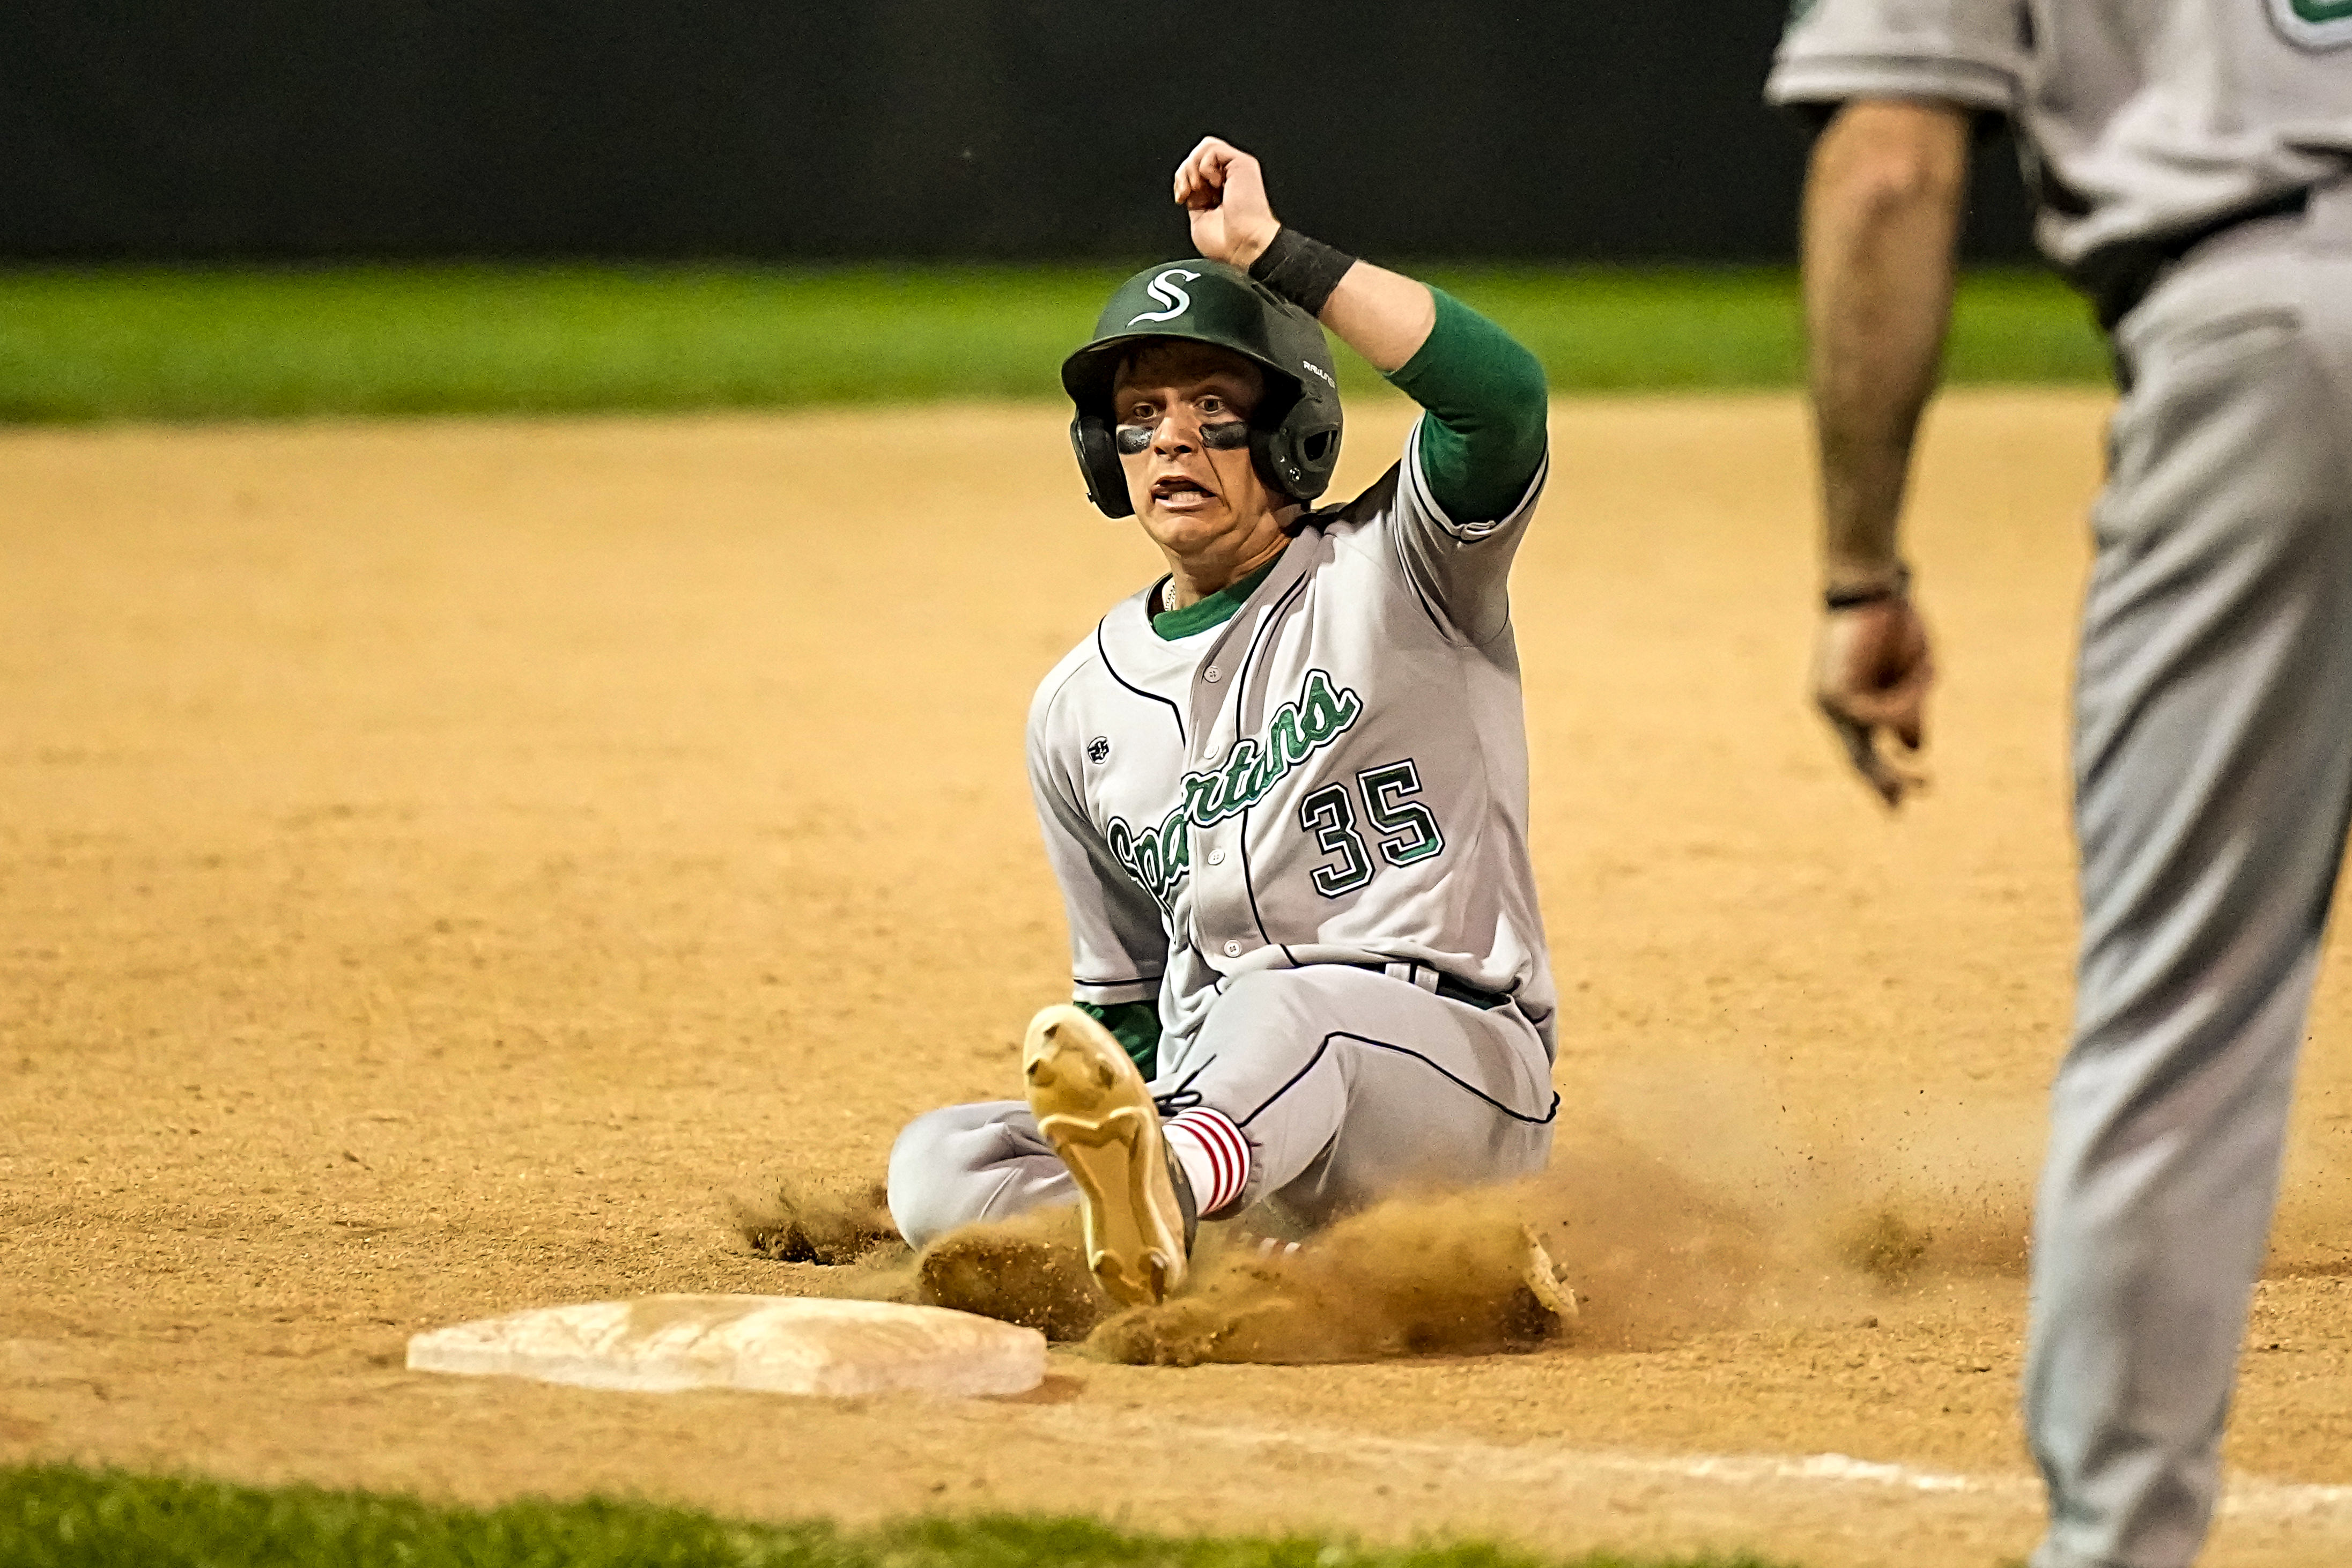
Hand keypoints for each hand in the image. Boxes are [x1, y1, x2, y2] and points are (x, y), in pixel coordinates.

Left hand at [1174, 136, 1280, 268]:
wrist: (1243, 246)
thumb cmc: (1227, 243)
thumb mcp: (1198, 219)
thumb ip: (1193, 198)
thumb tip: (1187, 185)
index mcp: (1219, 192)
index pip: (1194, 170)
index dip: (1182, 180)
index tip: (1181, 199)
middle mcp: (1228, 179)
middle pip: (1198, 155)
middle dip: (1184, 172)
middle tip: (1187, 193)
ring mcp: (1235, 170)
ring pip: (1205, 146)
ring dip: (1192, 166)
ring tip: (1196, 187)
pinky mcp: (1242, 163)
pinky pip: (1213, 148)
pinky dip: (1204, 165)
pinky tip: (1212, 183)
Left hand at [1810, 598, 1932, 806]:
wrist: (1874, 589)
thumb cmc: (1894, 624)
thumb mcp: (1911, 677)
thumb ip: (1908, 713)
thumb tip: (1912, 751)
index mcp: (1851, 705)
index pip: (1865, 751)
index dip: (1884, 777)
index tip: (1905, 800)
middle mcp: (1835, 709)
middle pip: (1858, 759)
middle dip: (1884, 782)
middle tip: (1907, 802)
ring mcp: (1831, 704)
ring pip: (1871, 740)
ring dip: (1907, 717)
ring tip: (1922, 682)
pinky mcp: (1835, 695)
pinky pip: (1876, 717)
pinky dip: (1902, 702)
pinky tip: (1915, 678)